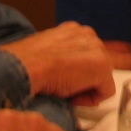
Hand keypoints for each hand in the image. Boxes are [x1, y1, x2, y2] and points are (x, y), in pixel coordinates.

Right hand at [0, 22, 115, 106]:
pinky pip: (106, 91)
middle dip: (83, 80)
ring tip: (66, 92)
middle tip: (63, 89)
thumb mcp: (46, 52)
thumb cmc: (28, 63)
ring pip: (102, 78)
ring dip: (86, 89)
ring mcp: (97, 49)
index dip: (75, 72)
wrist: (25, 67)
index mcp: (74, 30)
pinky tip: (72, 97)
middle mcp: (88, 35)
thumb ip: (60, 55)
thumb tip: (62, 69)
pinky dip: (91, 99)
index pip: (85, 54)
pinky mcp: (102, 66)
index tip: (61, 80)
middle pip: (96, 66)